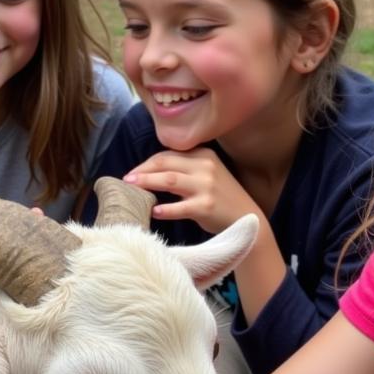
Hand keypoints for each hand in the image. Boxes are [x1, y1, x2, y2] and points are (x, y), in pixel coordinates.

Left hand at [122, 149, 260, 233]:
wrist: (247, 219)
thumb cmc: (221, 198)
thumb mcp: (207, 175)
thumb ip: (185, 169)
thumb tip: (150, 173)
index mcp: (203, 155)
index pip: (167, 154)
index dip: (146, 164)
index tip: (132, 173)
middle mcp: (205, 166)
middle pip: (165, 164)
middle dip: (142, 171)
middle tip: (126, 180)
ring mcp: (206, 186)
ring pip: (169, 180)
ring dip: (147, 183)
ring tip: (132, 189)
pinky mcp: (206, 206)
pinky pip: (179, 207)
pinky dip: (165, 209)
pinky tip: (154, 211)